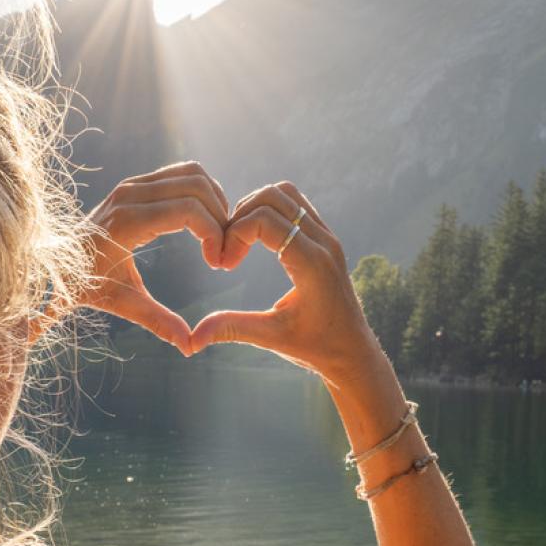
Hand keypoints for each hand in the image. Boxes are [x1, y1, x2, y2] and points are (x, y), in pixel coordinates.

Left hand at [76, 162, 229, 355]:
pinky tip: (206, 222)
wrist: (58, 260)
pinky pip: (183, 174)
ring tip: (219, 235)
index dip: (214, 233)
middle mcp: (130, 195)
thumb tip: (189, 347)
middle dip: (220, 217)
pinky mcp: (138, 181)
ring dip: (215, 201)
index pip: (188, 210)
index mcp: (127, 222)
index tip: (217, 263)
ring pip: (194, 174)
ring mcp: (133, 184)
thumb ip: (157, 322)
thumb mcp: (123, 304)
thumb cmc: (88, 284)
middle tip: (224, 251)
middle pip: (197, 187)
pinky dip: (203, 193)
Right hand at [190, 182, 385, 384]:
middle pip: (273, 196)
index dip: (234, 234)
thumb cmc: (316, 348)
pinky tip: (256, 241)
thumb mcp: (271, 338)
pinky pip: (296, 205)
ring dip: (255, 208)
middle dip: (241, 216)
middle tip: (228, 250)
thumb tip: (191, 340)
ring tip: (239, 241)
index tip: (224, 265)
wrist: (353, 352)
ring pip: (286, 193)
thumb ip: (232, 329)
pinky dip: (270, 212)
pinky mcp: (326, 238)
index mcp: (312, 264)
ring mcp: (327, 237)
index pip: (265, 220)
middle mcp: (324, 242)